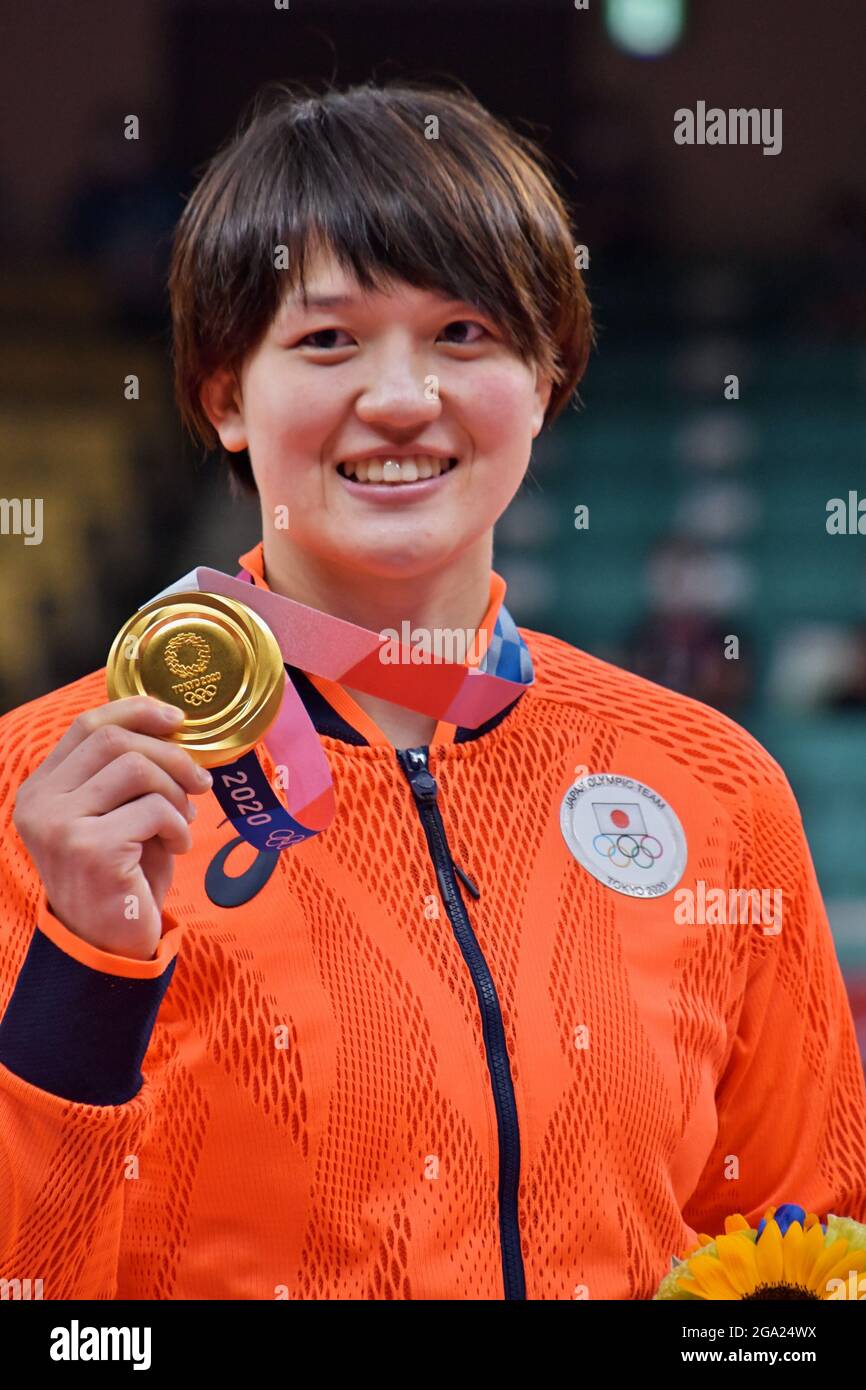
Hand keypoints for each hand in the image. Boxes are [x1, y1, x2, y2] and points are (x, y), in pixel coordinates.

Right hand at [12, 696, 212, 959]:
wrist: (110, 945)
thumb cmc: (122, 875)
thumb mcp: (118, 815)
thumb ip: (128, 773)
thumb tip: (173, 725)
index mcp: (42, 789)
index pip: (87, 725)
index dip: (137, 711)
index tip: (178, 719)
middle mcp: (41, 804)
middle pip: (115, 741)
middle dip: (170, 755)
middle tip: (200, 781)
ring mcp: (60, 826)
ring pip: (136, 769)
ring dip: (176, 793)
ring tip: (184, 822)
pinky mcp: (91, 849)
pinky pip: (154, 810)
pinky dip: (179, 826)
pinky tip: (178, 847)